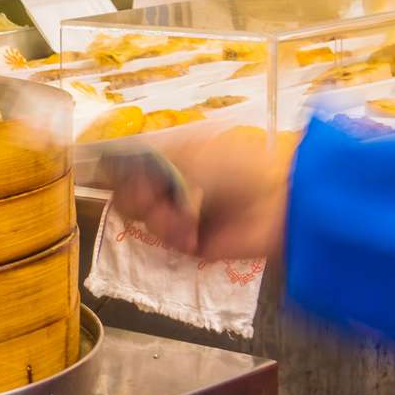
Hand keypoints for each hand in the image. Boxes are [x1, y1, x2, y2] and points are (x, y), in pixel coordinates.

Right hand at [105, 129, 295, 260]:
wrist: (278, 202)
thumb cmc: (235, 165)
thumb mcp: (188, 152)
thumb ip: (146, 162)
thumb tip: (117, 171)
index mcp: (174, 158)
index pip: (131, 166)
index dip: (122, 172)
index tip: (122, 174)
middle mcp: (174, 185)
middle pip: (131, 195)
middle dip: (137, 197)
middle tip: (153, 197)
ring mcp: (183, 215)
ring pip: (144, 220)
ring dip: (159, 218)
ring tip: (183, 217)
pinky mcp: (193, 243)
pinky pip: (166, 242)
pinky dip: (174, 236)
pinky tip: (191, 232)